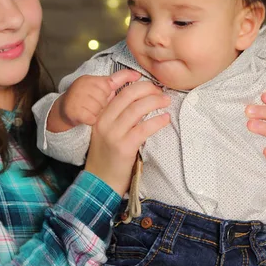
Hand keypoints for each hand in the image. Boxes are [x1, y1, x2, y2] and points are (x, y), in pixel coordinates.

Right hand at [48, 70, 140, 132]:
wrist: (63, 112)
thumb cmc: (86, 101)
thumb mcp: (99, 89)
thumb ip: (116, 82)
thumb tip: (137, 74)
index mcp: (92, 80)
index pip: (111, 80)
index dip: (126, 78)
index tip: (136, 78)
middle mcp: (84, 86)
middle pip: (108, 99)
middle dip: (107, 107)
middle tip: (100, 109)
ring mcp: (79, 98)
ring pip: (101, 110)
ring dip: (100, 116)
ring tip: (93, 114)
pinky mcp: (75, 111)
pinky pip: (92, 119)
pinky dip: (91, 122)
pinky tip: (88, 120)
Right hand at [85, 72, 170, 195]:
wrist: (100, 181)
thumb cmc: (107, 156)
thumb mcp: (106, 132)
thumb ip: (117, 117)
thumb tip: (140, 101)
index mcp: (100, 116)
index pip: (119, 92)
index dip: (138, 85)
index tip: (151, 86)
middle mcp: (104, 122)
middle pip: (128, 95)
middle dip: (148, 89)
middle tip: (160, 91)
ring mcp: (113, 134)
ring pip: (136, 109)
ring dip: (155, 102)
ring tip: (166, 101)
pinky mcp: (124, 147)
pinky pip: (143, 128)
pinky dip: (157, 121)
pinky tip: (165, 118)